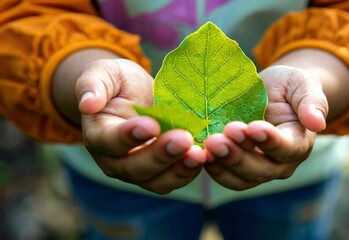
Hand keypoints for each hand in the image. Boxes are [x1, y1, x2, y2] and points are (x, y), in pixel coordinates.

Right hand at [75, 58, 205, 193]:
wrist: (135, 96)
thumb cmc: (118, 83)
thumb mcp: (104, 73)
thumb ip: (92, 85)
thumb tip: (87, 104)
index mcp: (98, 135)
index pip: (109, 141)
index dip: (129, 136)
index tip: (151, 125)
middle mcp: (115, 160)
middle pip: (135, 167)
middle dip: (160, 155)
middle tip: (183, 139)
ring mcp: (137, 170)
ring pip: (156, 180)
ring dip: (178, 169)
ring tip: (198, 154)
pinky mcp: (159, 173)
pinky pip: (173, 180)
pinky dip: (188, 171)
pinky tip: (204, 157)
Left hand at [203, 65, 327, 189]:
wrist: (269, 93)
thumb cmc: (288, 87)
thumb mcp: (302, 83)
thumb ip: (311, 100)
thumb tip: (318, 123)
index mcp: (299, 142)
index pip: (288, 148)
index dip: (270, 141)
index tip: (253, 126)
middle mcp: (280, 163)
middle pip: (262, 169)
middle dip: (239, 155)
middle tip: (218, 139)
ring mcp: (259, 169)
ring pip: (242, 178)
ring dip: (223, 164)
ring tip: (206, 147)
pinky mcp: (239, 169)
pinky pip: (227, 177)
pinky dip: (214, 168)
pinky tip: (199, 154)